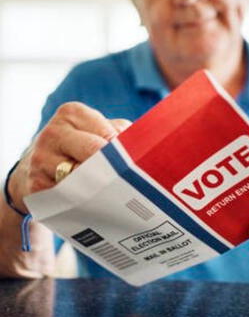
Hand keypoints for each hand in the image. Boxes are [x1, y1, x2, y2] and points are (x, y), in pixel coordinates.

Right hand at [7, 102, 130, 212]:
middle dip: (116, 169)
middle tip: (134, 182)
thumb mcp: (97, 130)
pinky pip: (69, 197)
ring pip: (83, 178)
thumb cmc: (79, 146)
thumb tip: (147, 147)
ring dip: (103, 189)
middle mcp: (53, 133)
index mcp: (72, 113)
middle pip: (96, 153)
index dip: (126, 153)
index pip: (109, 134)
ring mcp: (40, 160)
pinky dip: (86, 202)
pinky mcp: (35, 186)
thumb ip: (121, 132)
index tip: (137, 164)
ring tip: (119, 194)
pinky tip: (97, 203)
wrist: (33, 168)